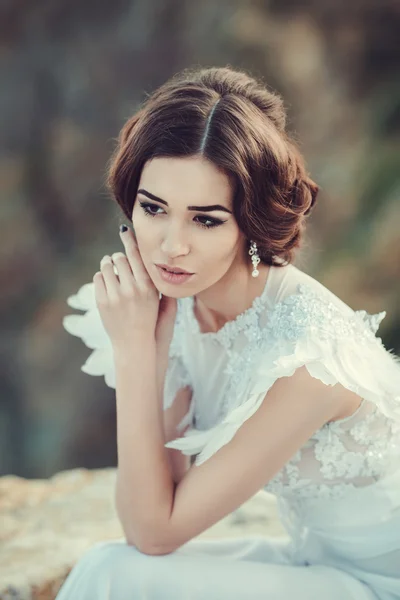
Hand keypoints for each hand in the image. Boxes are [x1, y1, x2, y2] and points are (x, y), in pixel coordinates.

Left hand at [93, 226, 158, 348]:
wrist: (135, 345)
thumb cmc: (150, 319)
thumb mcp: (159, 299)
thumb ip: (156, 278)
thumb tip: (153, 255)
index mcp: (148, 286)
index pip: (136, 255)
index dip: (129, 239)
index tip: (124, 229)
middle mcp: (132, 289)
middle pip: (118, 257)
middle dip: (117, 257)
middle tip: (118, 261)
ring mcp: (115, 296)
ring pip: (106, 266)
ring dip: (107, 265)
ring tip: (111, 270)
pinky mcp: (102, 302)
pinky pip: (97, 278)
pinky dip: (101, 277)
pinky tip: (107, 283)